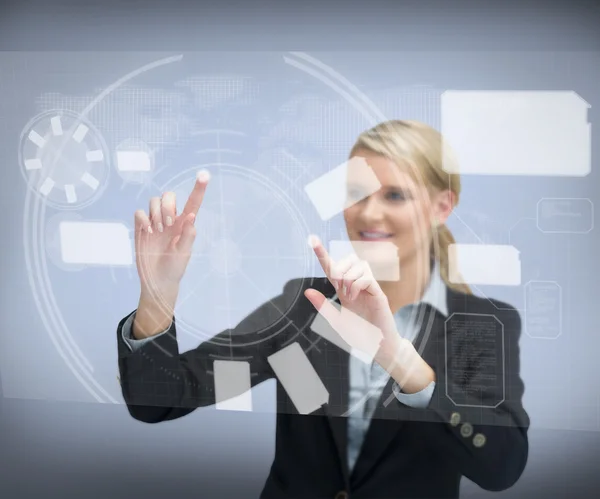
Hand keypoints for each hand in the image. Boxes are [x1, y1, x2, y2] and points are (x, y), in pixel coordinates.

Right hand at [134, 170, 209, 295]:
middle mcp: (170, 219)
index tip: (205, 175)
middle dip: (167, 205)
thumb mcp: (184, 253)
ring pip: (154, 201)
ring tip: (158, 230)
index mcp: (184, 223)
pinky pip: (140, 212)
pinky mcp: (141, 228)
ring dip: (156, 212)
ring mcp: (155, 222)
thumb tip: (191, 216)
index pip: (193, 202)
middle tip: (168, 223)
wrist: (157, 280)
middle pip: (168, 195)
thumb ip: (188, 234)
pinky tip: (147, 232)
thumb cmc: (174, 267)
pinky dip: (143, 219)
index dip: (199, 188)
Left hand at [303, 235, 402, 364]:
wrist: (378, 347)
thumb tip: (307, 291)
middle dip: (338, 267)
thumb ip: (323, 306)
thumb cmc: (360, 334)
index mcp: (344, 290)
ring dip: (348, 277)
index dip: (322, 253)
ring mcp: (369, 287)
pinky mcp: (379, 294)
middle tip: (338, 286)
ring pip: (359, 265)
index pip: (332, 267)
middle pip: (348, 259)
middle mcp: (357, 284)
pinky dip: (357, 284)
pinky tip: (355, 296)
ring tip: (349, 296)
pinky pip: (367, 277)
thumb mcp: (336, 322)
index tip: (312, 239)